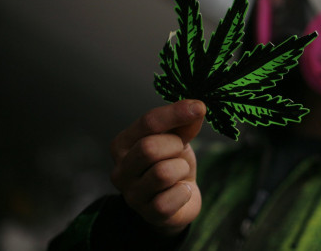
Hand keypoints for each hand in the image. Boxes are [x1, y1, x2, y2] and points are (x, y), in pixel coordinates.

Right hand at [110, 99, 205, 235]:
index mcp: (123, 144)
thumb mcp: (178, 137)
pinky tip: (181, 191)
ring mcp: (131, 194)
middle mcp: (120, 169)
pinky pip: (172, 197)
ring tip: (179, 172)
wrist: (179, 199)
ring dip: (181, 169)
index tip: (200, 107)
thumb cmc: (173, 162)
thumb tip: (197, 107)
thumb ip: (184, 123)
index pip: (148, 122)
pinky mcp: (148, 213)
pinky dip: (184, 192)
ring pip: (162, 173)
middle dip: (175, 146)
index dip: (176, 113)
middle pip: (150, 147)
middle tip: (180, 152)